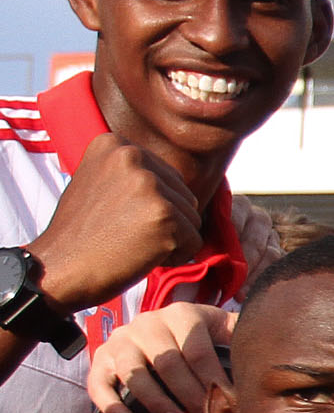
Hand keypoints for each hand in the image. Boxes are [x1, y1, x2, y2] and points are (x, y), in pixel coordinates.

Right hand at [25, 133, 204, 314]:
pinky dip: (174, 257)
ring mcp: (149, 185)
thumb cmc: (84, 233)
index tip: (115, 215)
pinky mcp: (164, 216)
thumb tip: (179, 180)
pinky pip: (194, 242)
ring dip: (169, 239)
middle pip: (184, 196)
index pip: (168, 177)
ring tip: (129, 243)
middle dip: (162, 221)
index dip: (149, 206)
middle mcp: (133, 157)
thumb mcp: (102, 184)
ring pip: (192, 219)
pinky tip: (140, 256)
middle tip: (122, 233)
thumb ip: (135, 175)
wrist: (60, 268)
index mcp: (116, 144)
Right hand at [85, 302, 230, 412]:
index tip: (230, 405)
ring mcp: (120, 340)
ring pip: (135, 374)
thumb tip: (277, 349)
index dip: (213, 380)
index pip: (198, 351)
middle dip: (190, 396)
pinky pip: (99, 383)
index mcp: (182, 314)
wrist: (158, 326)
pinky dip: (111, 405)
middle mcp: (147, 323)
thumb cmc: (201, 335)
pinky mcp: (100, 359)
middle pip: (168, 364)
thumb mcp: (222, 326)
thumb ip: (243, 333)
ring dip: (156, 402)